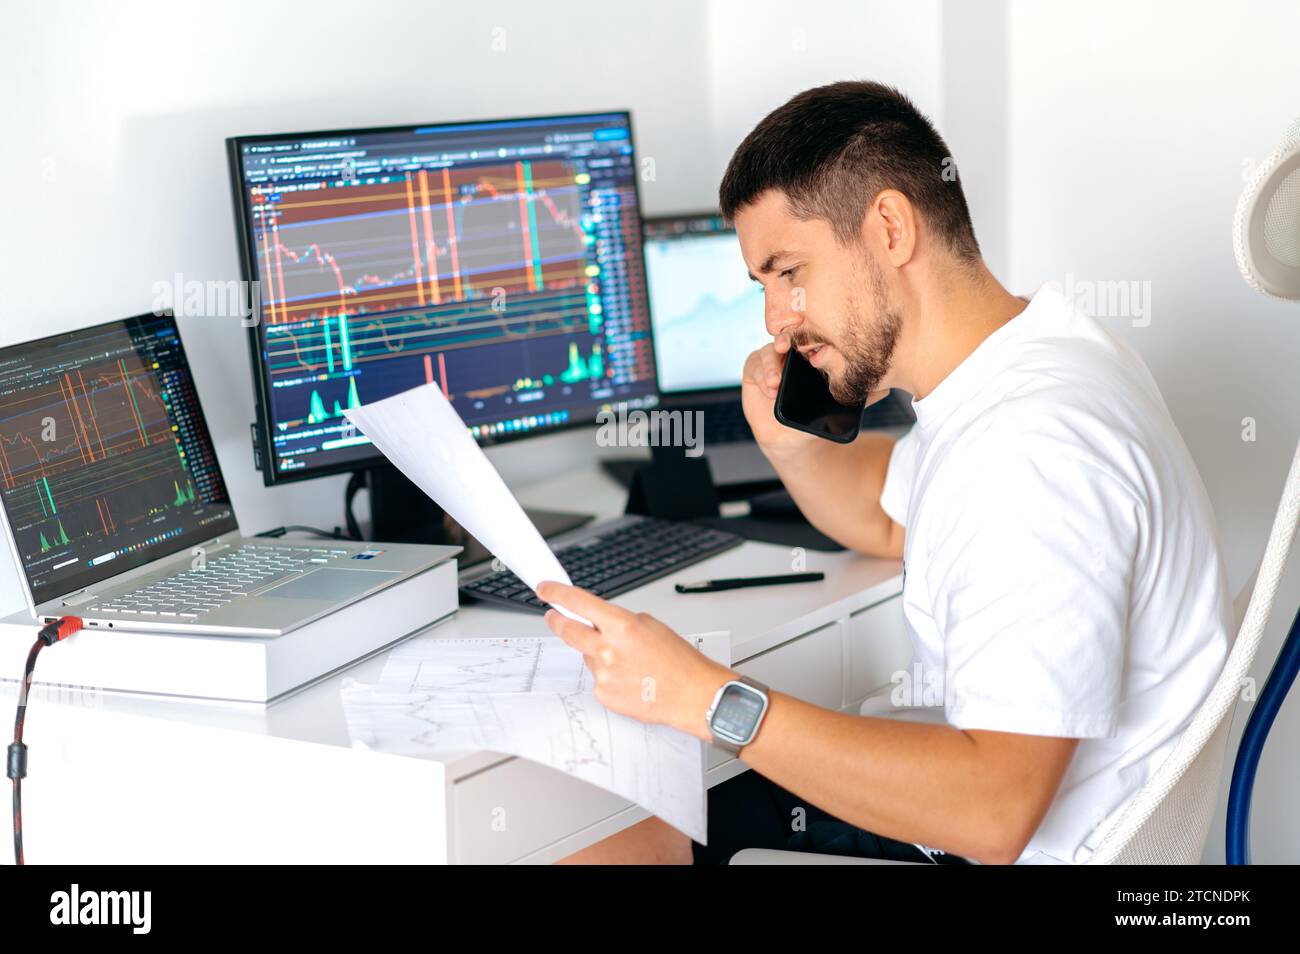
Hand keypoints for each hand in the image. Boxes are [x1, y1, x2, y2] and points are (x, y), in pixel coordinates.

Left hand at [537, 581, 733, 739]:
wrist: (691, 695)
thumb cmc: (678, 661)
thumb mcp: (650, 625)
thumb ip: (618, 620)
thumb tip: (596, 620)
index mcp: (621, 626)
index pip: (578, 603)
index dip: (557, 593)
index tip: (545, 589)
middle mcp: (608, 650)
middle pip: (568, 631)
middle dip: (557, 621)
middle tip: (554, 617)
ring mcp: (603, 674)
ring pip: (587, 656)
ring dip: (597, 653)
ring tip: (629, 661)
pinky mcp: (604, 694)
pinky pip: (597, 678)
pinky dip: (608, 674)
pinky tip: (630, 677)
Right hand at [742, 341, 891, 458]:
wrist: (796, 436)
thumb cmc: (818, 412)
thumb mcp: (842, 403)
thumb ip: (862, 395)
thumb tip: (887, 388)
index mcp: (811, 351)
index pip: (810, 335)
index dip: (809, 334)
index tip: (813, 340)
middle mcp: (790, 349)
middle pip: (786, 336)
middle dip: (785, 340)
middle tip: (785, 347)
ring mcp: (770, 358)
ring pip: (769, 351)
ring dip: (772, 364)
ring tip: (777, 380)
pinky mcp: (754, 370)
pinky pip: (755, 365)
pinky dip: (763, 375)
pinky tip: (771, 387)